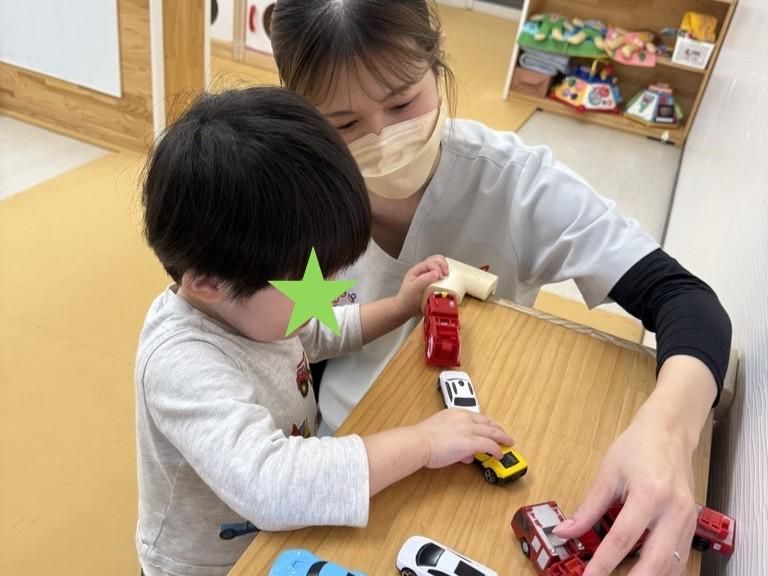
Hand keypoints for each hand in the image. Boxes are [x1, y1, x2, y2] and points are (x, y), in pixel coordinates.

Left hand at [394, 255, 448, 317]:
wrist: (405, 309)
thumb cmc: (407, 300)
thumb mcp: (413, 289)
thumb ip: (423, 280)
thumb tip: (436, 273)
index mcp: (416, 271)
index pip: (429, 263)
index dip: (437, 268)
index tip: (441, 277)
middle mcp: (422, 271)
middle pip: (435, 260)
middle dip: (443, 265)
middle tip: (446, 274)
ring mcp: (427, 276)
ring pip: (438, 264)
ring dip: (445, 267)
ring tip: (447, 275)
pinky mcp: (432, 282)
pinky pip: (440, 274)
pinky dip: (444, 274)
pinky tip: (447, 278)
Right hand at [414, 408, 513, 468]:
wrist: (419, 442)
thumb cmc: (423, 438)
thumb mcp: (439, 431)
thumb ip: (453, 439)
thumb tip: (464, 453)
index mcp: (456, 412)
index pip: (477, 416)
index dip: (486, 423)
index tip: (490, 427)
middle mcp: (465, 418)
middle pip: (488, 422)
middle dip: (498, 429)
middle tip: (504, 434)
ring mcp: (469, 429)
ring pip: (493, 432)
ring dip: (503, 437)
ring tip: (509, 442)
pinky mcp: (472, 442)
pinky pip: (490, 445)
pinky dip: (497, 450)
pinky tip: (500, 454)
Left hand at [553, 356, 714, 575]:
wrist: (670, 431)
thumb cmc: (638, 447)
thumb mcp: (608, 473)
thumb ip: (588, 508)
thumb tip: (564, 532)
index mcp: (649, 495)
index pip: (622, 539)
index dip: (603, 564)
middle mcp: (673, 512)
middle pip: (654, 562)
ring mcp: (687, 520)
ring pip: (671, 566)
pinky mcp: (692, 525)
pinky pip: (678, 558)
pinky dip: (661, 571)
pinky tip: (643, 573)